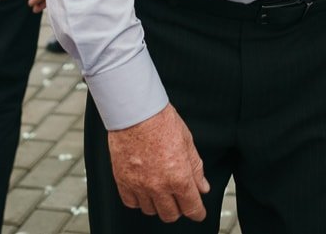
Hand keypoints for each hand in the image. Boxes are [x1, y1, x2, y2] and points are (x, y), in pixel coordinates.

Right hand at [107, 104, 209, 222]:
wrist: (135, 110)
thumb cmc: (161, 120)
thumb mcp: (187, 142)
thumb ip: (196, 169)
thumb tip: (202, 187)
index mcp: (179, 177)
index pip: (191, 208)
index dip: (197, 212)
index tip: (198, 212)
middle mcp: (159, 186)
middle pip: (170, 215)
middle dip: (178, 209)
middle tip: (179, 198)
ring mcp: (139, 184)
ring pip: (150, 211)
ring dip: (158, 204)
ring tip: (160, 190)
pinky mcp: (122, 180)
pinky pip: (131, 202)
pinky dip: (138, 200)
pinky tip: (143, 189)